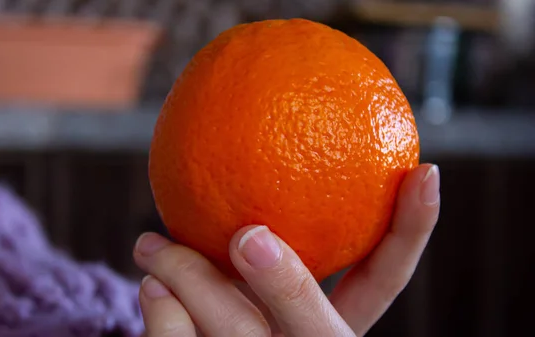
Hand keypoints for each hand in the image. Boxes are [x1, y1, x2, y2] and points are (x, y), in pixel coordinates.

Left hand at [134, 163, 439, 336]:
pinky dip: (163, 317)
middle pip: (318, 330)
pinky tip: (150, 289)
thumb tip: (237, 131)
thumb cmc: (232, 303)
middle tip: (250, 235)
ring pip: (239, 334)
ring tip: (148, 245)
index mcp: (333, 323)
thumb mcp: (254, 265)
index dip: (411, 231)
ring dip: (190, 283)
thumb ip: (266, 224)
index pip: (383, 279)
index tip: (423, 170)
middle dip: (287, 282)